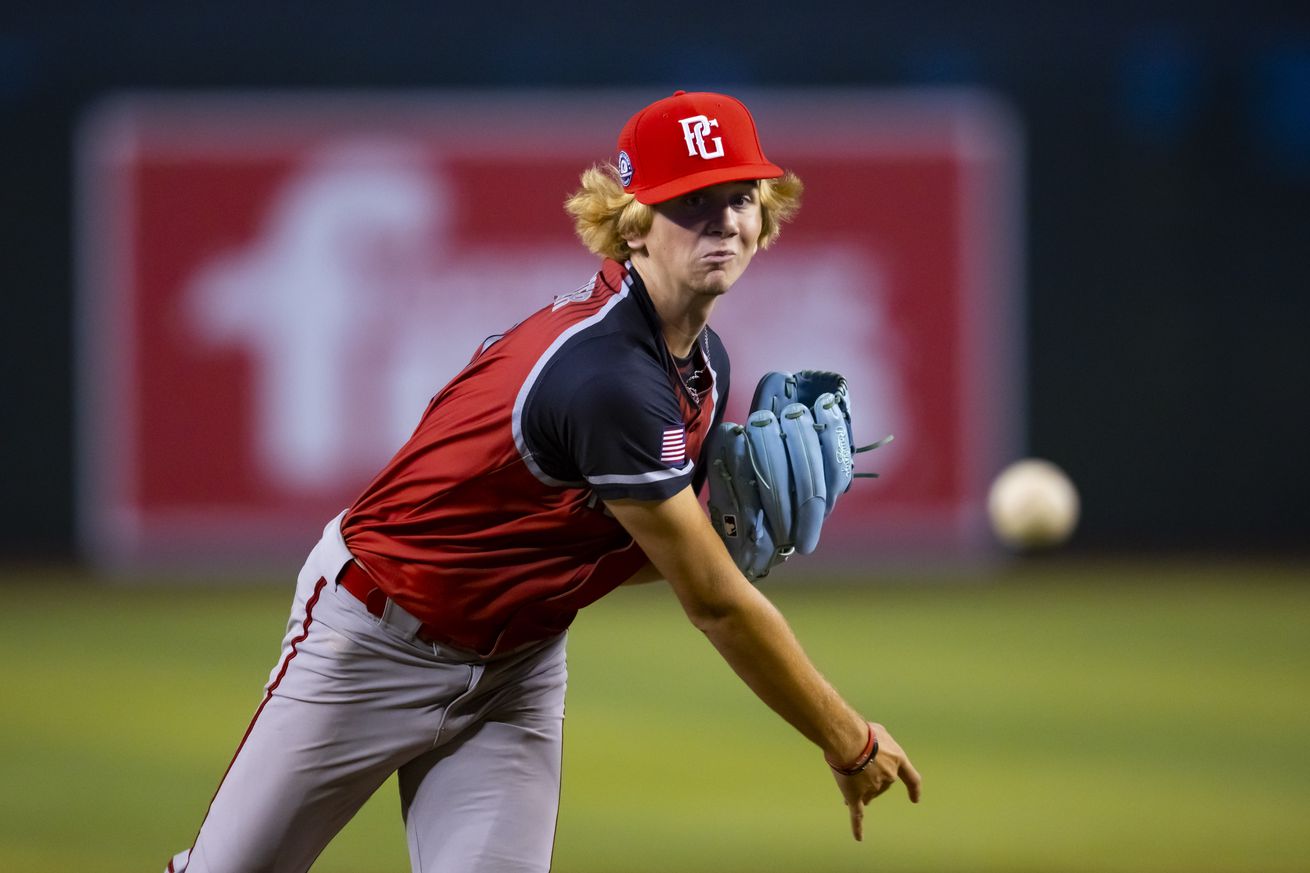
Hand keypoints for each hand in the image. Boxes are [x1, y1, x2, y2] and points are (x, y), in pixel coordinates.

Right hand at [829, 722, 920, 840]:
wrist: (848, 740)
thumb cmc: (863, 731)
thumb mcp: (880, 732)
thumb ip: (882, 744)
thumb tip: (875, 751)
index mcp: (898, 760)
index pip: (912, 778)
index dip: (913, 789)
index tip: (915, 799)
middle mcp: (889, 776)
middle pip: (881, 785)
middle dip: (870, 780)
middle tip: (856, 768)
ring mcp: (873, 788)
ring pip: (866, 794)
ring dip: (858, 788)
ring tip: (845, 776)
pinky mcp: (857, 797)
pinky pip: (858, 815)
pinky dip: (858, 827)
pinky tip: (859, 838)